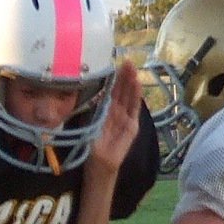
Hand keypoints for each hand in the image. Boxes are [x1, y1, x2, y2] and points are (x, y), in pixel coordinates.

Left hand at [89, 59, 142, 174]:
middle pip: (122, 91)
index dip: (114, 77)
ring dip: (132, 83)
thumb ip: (92, 104)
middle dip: (125, 76)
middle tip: (128, 60)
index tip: (116, 62)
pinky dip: (136, 97)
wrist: (98, 162)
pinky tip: (137, 85)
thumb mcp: (88, 118)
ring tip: (133, 68)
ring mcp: (126, 118)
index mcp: (106, 109)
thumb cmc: (91, 144)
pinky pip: (134, 109)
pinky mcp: (132, 126)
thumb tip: (86, 84)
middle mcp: (117, 111)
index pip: (112, 89)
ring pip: (129, 97)